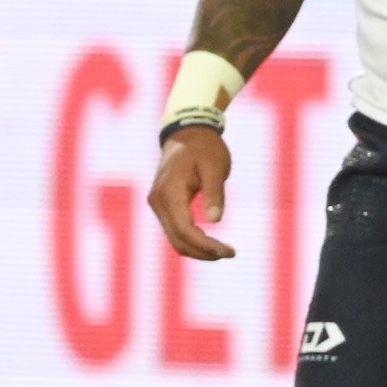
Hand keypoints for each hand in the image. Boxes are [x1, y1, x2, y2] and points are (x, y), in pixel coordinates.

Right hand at [147, 124, 234, 260]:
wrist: (186, 132)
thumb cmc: (205, 148)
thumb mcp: (215, 167)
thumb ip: (214, 193)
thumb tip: (215, 221)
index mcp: (170, 192)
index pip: (185, 230)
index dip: (206, 246)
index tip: (228, 252)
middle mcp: (158, 201)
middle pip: (177, 239)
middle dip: (203, 252)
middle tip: (230, 254)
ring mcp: (157, 204)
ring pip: (174, 238)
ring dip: (197, 249)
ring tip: (222, 251)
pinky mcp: (162, 205)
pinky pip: (174, 230)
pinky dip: (191, 240)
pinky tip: (209, 242)